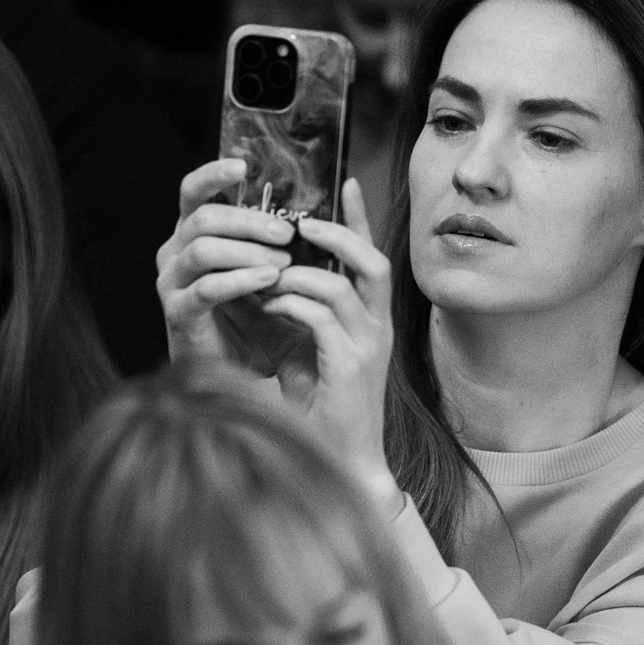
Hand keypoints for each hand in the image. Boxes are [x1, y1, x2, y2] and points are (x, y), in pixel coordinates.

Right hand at [156, 158, 309, 374]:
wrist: (235, 370)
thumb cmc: (252, 316)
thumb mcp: (264, 268)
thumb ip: (276, 238)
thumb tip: (319, 203)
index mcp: (191, 234)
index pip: (193, 192)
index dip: (214, 175)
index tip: (243, 166)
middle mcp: (174, 253)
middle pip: (204, 219)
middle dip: (247, 221)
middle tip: (286, 232)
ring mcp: (171, 283)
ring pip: (203, 249)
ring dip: (247, 250)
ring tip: (283, 260)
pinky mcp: (177, 313)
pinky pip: (207, 288)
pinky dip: (240, 281)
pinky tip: (269, 280)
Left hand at [256, 179, 400, 516]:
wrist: (343, 463)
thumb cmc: (321, 409)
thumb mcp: (311, 351)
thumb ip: (302, 314)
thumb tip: (270, 279)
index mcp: (370, 320)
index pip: (372, 257)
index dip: (361, 218)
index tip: (347, 181)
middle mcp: (376, 328)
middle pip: (372, 261)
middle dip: (338, 233)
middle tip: (303, 222)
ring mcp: (366, 347)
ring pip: (340, 286)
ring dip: (298, 275)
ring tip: (268, 277)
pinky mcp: (349, 368)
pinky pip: (320, 319)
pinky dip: (291, 306)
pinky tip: (268, 308)